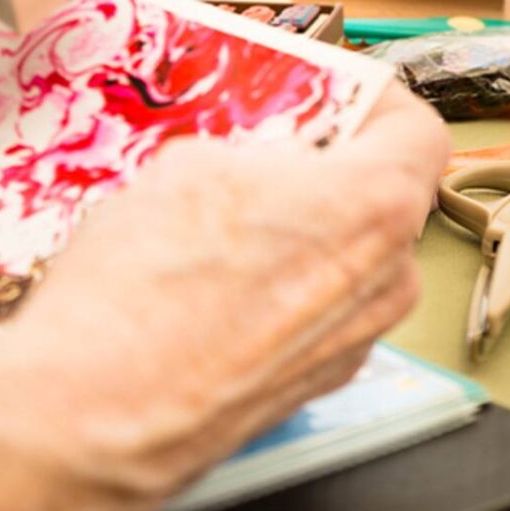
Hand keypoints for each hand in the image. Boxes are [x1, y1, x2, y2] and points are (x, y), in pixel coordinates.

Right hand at [0, 86, 449, 508]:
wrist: (92, 415)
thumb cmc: (140, 293)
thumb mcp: (194, 164)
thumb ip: (261, 151)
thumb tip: (267, 156)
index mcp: (376, 207)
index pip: (418, 133)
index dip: (377, 104)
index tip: (336, 95)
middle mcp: (386, 279)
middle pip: (383, 200)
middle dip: (330, 171)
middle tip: (266, 156)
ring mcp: (357, 339)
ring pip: (349, 260)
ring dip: (302, 234)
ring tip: (224, 226)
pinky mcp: (318, 382)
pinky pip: (317, 313)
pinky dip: (282, 290)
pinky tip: (216, 286)